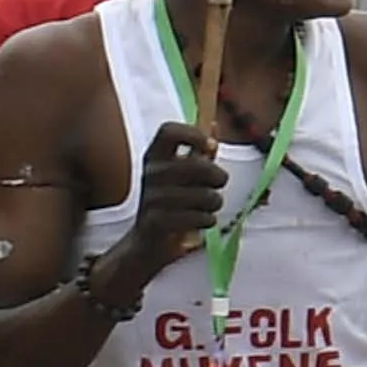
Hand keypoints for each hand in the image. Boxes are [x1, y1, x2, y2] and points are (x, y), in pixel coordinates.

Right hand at [110, 119, 233, 285]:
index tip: (210, 146)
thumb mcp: (182, 174)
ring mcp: (152, 197)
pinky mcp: (158, 221)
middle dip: (218, 176)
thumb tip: (213, 124)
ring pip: (205, 195)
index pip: (168, 131)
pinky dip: (207, 221)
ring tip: (208, 206)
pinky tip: (200, 221)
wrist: (147, 242)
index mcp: (155, 156)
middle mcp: (150, 173)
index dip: (193, 134)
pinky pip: (200, 217)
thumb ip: (198, 151)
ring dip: (214, 203)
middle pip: (197, 166)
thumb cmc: (171, 202)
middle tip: (219, 184)